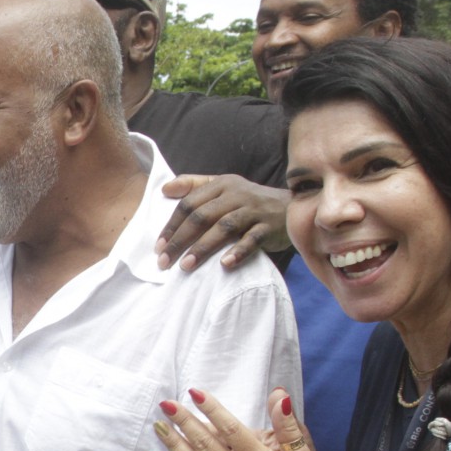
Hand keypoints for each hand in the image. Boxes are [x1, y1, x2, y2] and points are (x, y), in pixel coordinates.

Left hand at [156, 175, 290, 270]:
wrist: (292, 207)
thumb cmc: (249, 202)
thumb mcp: (223, 188)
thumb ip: (194, 186)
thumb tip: (164, 189)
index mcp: (222, 184)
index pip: (189, 204)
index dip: (172, 226)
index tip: (158, 247)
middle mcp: (237, 194)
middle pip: (202, 216)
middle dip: (180, 240)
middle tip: (164, 261)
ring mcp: (254, 210)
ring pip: (224, 228)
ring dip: (203, 248)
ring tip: (186, 266)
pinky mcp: (270, 226)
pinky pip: (252, 240)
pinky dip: (237, 252)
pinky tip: (224, 265)